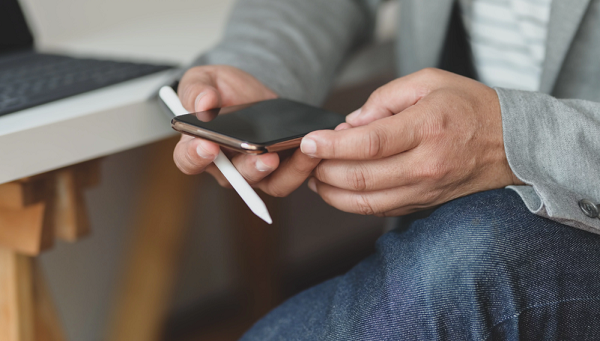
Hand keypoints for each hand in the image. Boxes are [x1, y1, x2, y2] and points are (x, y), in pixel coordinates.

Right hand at [174, 65, 319, 196]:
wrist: (253, 94)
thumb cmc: (223, 91)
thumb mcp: (205, 80)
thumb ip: (197, 90)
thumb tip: (202, 104)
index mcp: (198, 146)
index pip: (189, 160)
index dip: (195, 156)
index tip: (207, 146)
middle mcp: (225, 167)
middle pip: (234, 178)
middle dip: (250, 168)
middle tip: (265, 157)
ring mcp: (253, 172)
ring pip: (268, 182)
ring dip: (288, 171)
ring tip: (302, 150)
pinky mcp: (278, 171)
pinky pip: (291, 176)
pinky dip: (305, 166)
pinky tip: (316, 149)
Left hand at [300, 68, 523, 215]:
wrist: (511, 143)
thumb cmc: (469, 106)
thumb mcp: (429, 82)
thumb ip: (385, 99)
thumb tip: (350, 123)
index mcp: (426, 128)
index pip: (368, 143)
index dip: (331, 145)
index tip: (308, 141)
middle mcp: (425, 165)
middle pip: (360, 178)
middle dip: (324, 171)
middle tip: (307, 159)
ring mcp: (425, 190)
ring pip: (366, 202)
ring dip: (332, 193)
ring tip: (315, 178)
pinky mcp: (423, 203)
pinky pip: (380, 210)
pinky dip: (352, 203)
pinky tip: (338, 190)